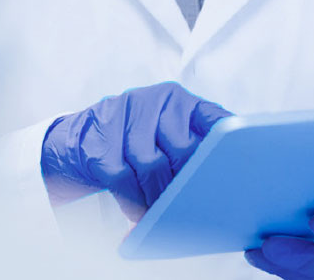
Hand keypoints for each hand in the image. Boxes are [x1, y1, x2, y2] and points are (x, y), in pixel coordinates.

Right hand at [40, 81, 229, 220]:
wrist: (79, 138)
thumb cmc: (133, 139)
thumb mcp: (163, 130)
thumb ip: (192, 142)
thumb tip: (223, 176)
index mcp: (177, 99)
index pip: (212, 117)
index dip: (226, 144)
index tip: (234, 168)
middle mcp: (153, 101)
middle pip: (183, 148)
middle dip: (187, 183)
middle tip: (188, 204)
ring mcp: (124, 118)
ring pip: (153, 166)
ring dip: (158, 198)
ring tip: (160, 214)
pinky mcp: (100, 143)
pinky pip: (124, 180)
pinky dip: (133, 201)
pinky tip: (137, 210)